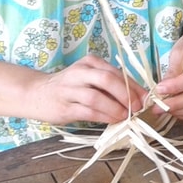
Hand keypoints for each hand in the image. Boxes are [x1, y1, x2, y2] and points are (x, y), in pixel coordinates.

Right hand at [30, 55, 149, 123]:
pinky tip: (113, 120)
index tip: (145, 99)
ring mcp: (70, 89)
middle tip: (137, 108)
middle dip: (127, 95)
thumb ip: (109, 84)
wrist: (36, 94)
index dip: (134, 86)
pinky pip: (88, 111)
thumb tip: (137, 97)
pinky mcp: (64, 106)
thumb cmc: (69, 87)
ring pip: (97, 97)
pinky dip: (104, 116)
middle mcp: (80, 72)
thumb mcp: (89, 78)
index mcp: (90, 62)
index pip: (117, 72)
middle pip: (108, 80)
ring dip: (116, 108)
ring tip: (126, 116)